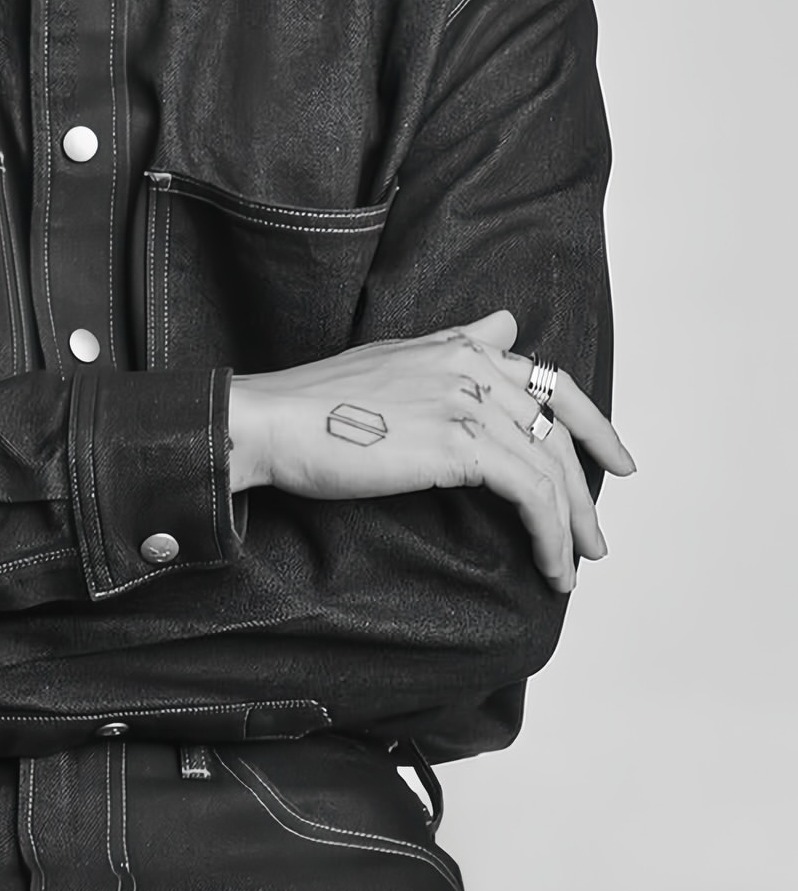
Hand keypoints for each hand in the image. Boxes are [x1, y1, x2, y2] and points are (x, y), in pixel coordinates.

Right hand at [228, 309, 634, 591]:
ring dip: (570, 524)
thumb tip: (506, 323)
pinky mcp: (456, 444)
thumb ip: (456, 341)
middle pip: (557, 430)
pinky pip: (529, 494)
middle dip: (585, 491)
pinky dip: (549, 534)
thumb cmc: (319, 402)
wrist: (274, 422)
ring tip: (573, 566)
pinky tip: (550, 565)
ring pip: (549, 467)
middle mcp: (470, 365)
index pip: (549, 380)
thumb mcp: (398, 358)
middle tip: (595, 540)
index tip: (617, 462)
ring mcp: (465, 402)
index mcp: (459, 344)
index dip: (593, 423)